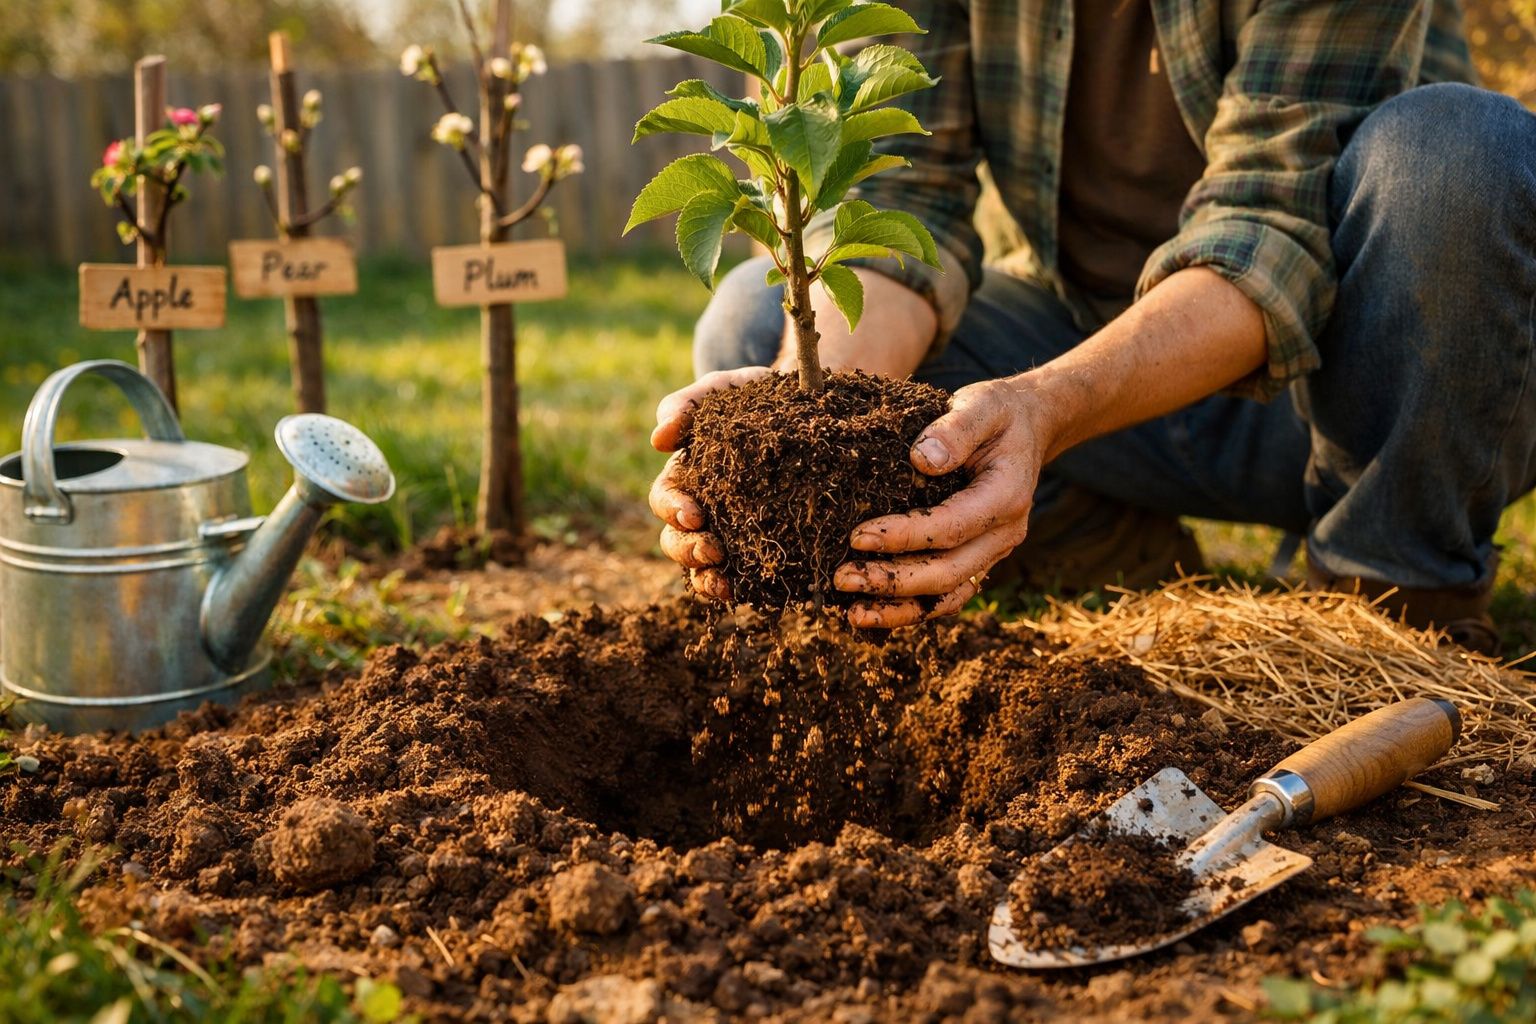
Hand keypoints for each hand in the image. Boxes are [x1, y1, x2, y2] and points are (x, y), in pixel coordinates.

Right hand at [648, 366, 773, 600]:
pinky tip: (756, 592)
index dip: (673, 510)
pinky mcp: (763, 547)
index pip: (666, 500)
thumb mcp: (724, 389)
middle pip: (677, 541)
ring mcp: (731, 532)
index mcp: (687, 476)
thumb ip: (688, 403)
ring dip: (707, 578)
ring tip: (725, 583)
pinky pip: (747, 576)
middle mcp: (703, 510)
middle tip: (713, 551)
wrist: (808, 406)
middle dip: (688, 551)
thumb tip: (658, 439)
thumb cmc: (757, 397)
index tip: (694, 513)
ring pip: (703, 567)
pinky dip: (745, 587)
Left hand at [833, 378, 1050, 627]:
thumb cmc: (998, 415)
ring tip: (852, 613)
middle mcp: (1004, 534)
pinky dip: (911, 609)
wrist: (1026, 429)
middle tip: (842, 578)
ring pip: (948, 596)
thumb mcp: (980, 406)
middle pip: (948, 573)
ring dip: (899, 608)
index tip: (857, 537)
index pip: (950, 528)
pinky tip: (872, 612)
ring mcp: (992, 552)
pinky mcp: (977, 560)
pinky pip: (946, 595)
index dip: (903, 537)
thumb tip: (922, 459)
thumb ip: (955, 429)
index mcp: (1006, 497)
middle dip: (893, 581)